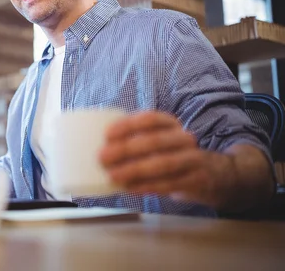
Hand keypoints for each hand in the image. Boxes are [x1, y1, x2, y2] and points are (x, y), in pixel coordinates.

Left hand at [98, 111, 221, 206]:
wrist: (212, 174)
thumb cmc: (170, 154)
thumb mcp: (157, 141)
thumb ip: (134, 140)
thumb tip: (95, 146)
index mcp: (170, 124)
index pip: (150, 119)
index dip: (128, 125)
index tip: (107, 134)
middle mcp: (183, 138)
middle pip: (155, 141)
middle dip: (126, 149)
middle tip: (102, 157)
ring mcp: (193, 159)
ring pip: (163, 163)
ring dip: (135, 170)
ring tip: (113, 176)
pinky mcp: (196, 180)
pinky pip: (169, 184)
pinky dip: (147, 186)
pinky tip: (130, 188)